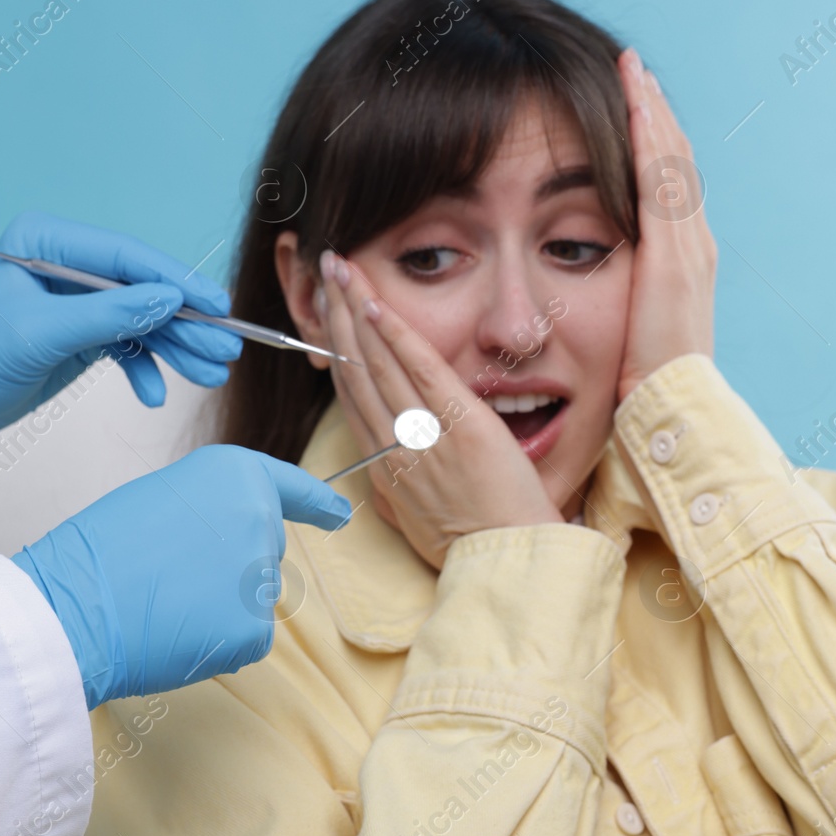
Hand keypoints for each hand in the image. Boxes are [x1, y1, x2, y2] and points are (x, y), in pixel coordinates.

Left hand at [0, 211, 241, 472]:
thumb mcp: (38, 337)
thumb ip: (107, 315)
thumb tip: (168, 299)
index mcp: (47, 242)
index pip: (127, 257)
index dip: (177, 281)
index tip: (218, 306)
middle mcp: (66, 264)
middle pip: (144, 288)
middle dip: (186, 323)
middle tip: (226, 350)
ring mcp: (76, 300)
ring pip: (143, 318)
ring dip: (177, 349)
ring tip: (211, 374)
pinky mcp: (79, 333)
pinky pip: (127, 345)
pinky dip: (145, 370)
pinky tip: (154, 395)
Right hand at [11, 444, 352, 708]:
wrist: (72, 605)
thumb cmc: (100, 550)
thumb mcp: (161, 498)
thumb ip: (213, 508)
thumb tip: (236, 543)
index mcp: (235, 474)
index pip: (289, 488)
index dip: (317, 503)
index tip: (341, 515)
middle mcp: (260, 517)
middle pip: (263, 551)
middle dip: (229, 568)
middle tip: (169, 574)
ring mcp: (260, 575)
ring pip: (252, 599)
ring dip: (219, 607)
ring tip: (163, 602)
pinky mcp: (255, 630)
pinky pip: (246, 638)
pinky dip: (216, 644)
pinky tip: (177, 632)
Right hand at [319, 250, 561, 567]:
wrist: (509, 565)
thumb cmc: (474, 547)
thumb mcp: (418, 522)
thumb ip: (399, 486)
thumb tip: (386, 462)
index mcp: (383, 471)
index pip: (352, 398)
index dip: (336, 350)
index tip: (328, 314)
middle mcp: (392, 449)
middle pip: (354, 370)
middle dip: (337, 315)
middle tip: (327, 272)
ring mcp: (422, 436)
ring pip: (377, 363)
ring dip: (357, 310)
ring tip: (342, 270)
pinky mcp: (459, 426)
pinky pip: (419, 371)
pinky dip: (395, 335)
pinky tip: (376, 304)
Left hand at [615, 48, 716, 401]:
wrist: (672, 417)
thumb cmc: (639, 391)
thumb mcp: (620, 338)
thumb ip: (607, 310)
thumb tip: (564, 300)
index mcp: (678, 266)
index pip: (664, 190)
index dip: (648, 145)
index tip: (629, 105)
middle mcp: (692, 248)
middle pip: (673, 163)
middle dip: (653, 114)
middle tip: (633, 68)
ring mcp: (689, 247)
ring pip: (672, 161)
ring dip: (652, 111)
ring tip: (634, 69)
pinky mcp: (675, 252)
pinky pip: (663, 179)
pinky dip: (651, 136)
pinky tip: (636, 101)